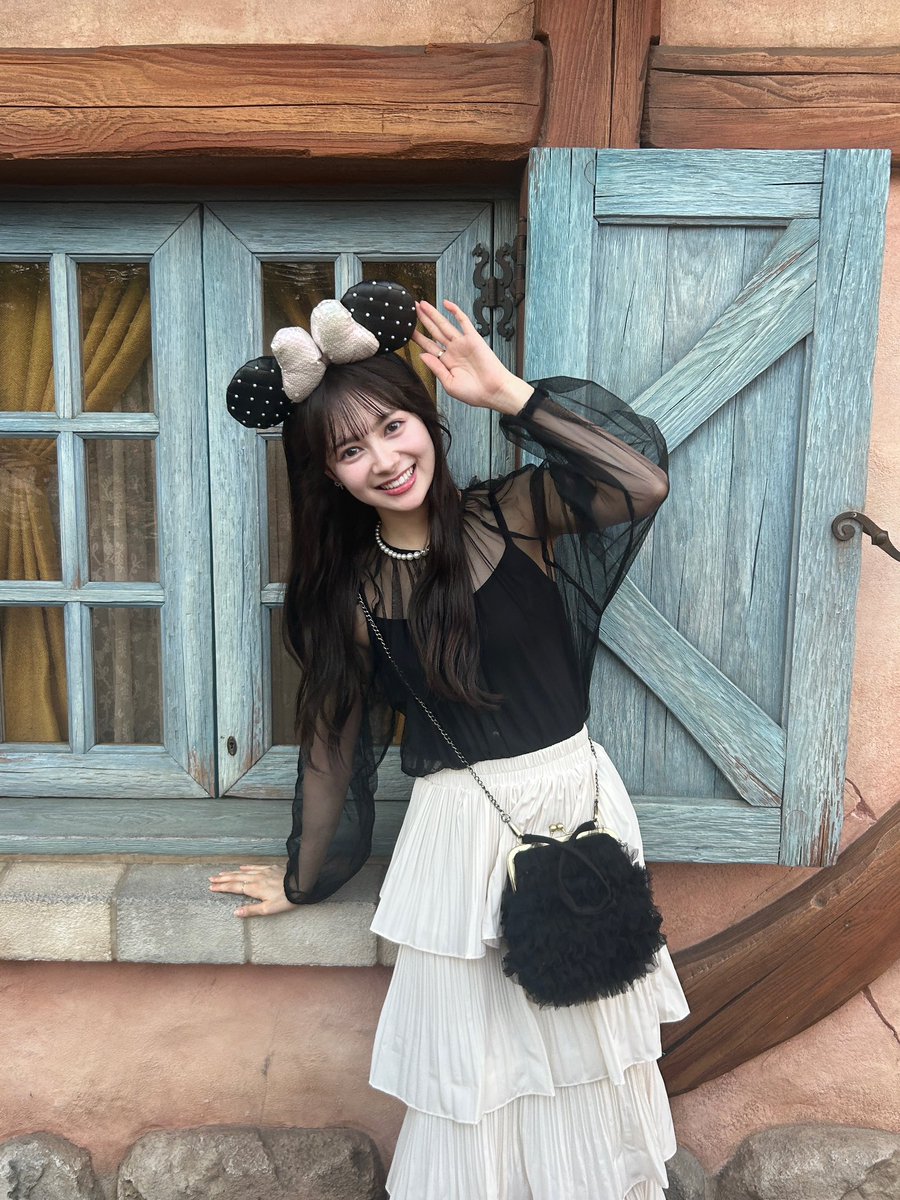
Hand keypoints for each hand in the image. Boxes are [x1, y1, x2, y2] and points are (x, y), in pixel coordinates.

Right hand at [208, 864, 296, 917]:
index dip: (222, 887)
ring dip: (231, 873)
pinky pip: (254, 867)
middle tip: (211, 879)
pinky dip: (246, 867)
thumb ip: (251, 910)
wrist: (301, 883)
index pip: (234, 888)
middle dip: (222, 879)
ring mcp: (263, 871)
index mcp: (254, 889)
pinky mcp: (270, 868)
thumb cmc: (286, 899)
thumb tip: (236, 912)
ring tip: (221, 873)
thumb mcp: (268, 909)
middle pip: (235, 878)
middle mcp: (256, 878)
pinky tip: (241, 867)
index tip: (211, 887)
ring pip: (243, 872)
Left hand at [413, 299, 532, 413]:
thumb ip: (436, 368)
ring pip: (444, 324)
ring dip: (433, 314)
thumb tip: (422, 355)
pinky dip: (455, 312)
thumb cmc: (474, 393)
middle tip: (412, 309)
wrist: (494, 392)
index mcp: (447, 362)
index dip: (418, 337)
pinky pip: (463, 321)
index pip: (429, 346)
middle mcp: (453, 351)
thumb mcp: (449, 384)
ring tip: (421, 304)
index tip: (407, 330)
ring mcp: (463, 343)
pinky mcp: (473, 338)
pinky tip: (446, 304)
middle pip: (434, 332)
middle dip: (422, 320)